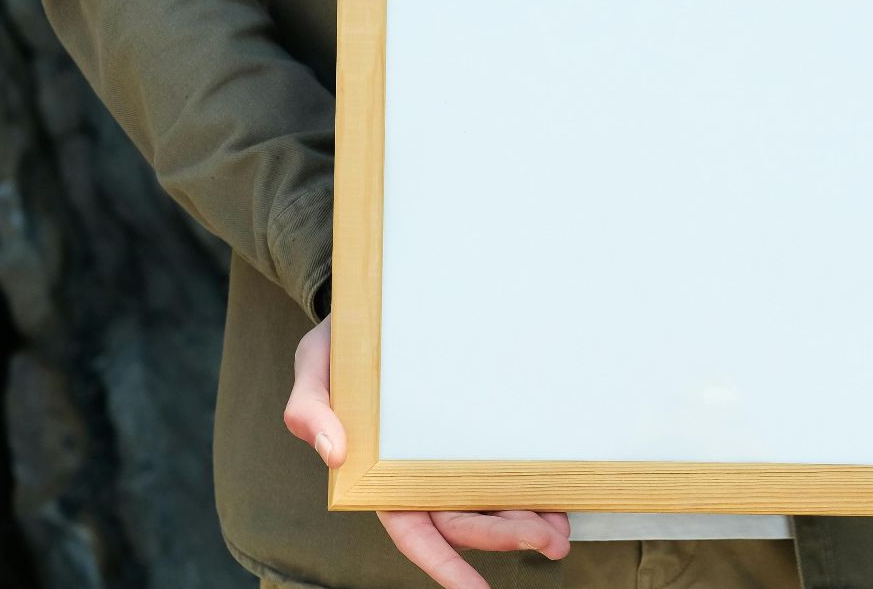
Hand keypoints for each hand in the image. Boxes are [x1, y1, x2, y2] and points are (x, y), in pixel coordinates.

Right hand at [285, 315, 572, 587]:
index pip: (412, 530)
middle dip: (506, 537)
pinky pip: (502, 463)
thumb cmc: (337, 346)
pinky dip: (529, 482)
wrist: (370, 308)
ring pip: (489, 500)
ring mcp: (446, 452)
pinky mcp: (473, 427)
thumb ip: (309, 410)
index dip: (443, 563)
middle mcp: (416, 472)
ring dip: (527, 519)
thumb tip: (332, 453)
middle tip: (551, 541)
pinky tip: (557, 492)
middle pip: (462, 520)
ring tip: (562, 529)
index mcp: (377, 473)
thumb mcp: (313, 369)